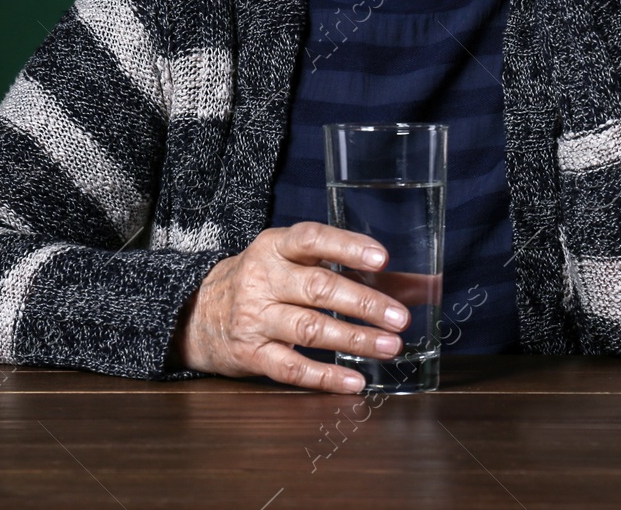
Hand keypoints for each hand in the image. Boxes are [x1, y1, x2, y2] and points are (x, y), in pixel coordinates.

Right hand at [167, 222, 410, 392]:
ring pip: (308, 329)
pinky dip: (324, 376)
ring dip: (353, 340)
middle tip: (400, 318)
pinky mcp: (250, 354)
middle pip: (317, 289)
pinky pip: (290, 368)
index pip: (311, 240)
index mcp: (275, 247)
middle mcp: (263, 279)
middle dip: (363, 303)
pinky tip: (354, 381)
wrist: (197, 315)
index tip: (381, 258)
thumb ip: (351, 270)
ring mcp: (255, 318)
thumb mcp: (293, 263)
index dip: (346, 247)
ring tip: (390, 347)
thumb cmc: (263, 283)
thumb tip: (423, 285)